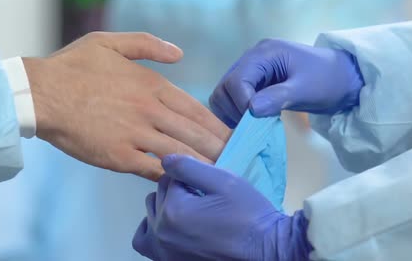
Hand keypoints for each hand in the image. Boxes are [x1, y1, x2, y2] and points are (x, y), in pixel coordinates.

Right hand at [23, 32, 230, 180]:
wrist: (39, 93)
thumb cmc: (73, 66)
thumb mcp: (110, 42)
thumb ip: (147, 44)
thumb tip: (179, 53)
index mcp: (150, 85)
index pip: (194, 108)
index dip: (215, 124)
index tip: (231, 134)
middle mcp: (149, 110)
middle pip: (194, 133)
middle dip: (218, 147)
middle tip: (237, 158)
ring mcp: (135, 134)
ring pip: (180, 152)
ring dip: (204, 163)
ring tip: (223, 173)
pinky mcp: (119, 156)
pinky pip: (153, 169)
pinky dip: (172, 175)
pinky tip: (186, 180)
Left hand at [133, 155, 311, 260]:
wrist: (266, 250)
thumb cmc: (248, 215)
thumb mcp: (224, 181)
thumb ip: (189, 167)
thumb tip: (164, 159)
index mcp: (173, 210)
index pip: (170, 178)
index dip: (191, 178)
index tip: (209, 187)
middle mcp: (161, 233)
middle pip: (159, 195)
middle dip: (178, 191)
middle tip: (204, 198)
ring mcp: (163, 252)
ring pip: (150, 215)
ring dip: (164, 208)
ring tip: (191, 211)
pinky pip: (145, 241)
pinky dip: (153, 231)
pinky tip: (171, 227)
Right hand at [209, 39, 363, 127]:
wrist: (343, 78)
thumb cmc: (328, 80)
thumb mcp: (306, 90)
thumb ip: (278, 97)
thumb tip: (251, 109)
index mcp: (264, 53)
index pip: (237, 80)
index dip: (241, 103)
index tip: (255, 120)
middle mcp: (253, 58)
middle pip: (225, 86)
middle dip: (234, 108)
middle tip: (252, 124)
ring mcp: (252, 69)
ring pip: (224, 93)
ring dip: (232, 111)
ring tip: (253, 123)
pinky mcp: (254, 81)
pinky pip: (234, 98)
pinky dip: (237, 111)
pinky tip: (253, 119)